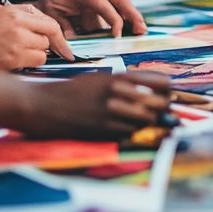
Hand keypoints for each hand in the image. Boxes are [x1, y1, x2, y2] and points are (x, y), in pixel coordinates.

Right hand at [0, 6, 71, 70]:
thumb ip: (13, 20)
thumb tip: (35, 28)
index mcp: (11, 14)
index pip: (50, 24)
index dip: (60, 39)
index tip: (65, 50)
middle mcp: (17, 28)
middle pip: (47, 41)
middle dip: (40, 48)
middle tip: (25, 54)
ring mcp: (14, 46)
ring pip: (41, 57)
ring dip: (32, 60)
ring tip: (9, 59)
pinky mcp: (8, 64)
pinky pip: (28, 69)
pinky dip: (22, 71)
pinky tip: (3, 67)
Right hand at [18, 71, 172, 138]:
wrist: (43, 105)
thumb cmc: (72, 91)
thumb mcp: (100, 79)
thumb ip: (124, 83)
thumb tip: (150, 92)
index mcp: (120, 77)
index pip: (161, 82)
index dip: (169, 92)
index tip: (168, 97)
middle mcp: (118, 93)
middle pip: (160, 103)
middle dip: (165, 110)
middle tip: (163, 114)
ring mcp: (111, 112)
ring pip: (148, 121)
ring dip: (151, 124)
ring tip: (147, 124)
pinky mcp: (103, 130)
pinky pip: (131, 133)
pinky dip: (135, 133)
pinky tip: (130, 131)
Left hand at [34, 0, 146, 38]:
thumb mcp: (50, 8)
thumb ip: (62, 25)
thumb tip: (72, 43)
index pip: (106, 7)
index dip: (114, 22)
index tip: (117, 36)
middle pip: (122, 0)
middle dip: (133, 15)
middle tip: (142, 30)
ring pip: (124, 0)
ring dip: (134, 15)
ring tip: (142, 31)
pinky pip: (119, 2)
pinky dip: (126, 13)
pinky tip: (132, 25)